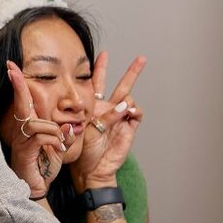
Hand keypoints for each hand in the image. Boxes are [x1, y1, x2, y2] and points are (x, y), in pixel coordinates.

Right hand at [4, 61, 74, 197]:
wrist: (37, 186)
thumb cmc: (45, 165)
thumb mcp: (59, 146)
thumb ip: (65, 135)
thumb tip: (71, 127)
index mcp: (30, 125)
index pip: (23, 100)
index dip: (18, 83)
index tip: (11, 66)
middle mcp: (21, 130)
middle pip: (21, 104)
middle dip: (18, 85)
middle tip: (11, 67)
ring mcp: (21, 140)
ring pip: (37, 123)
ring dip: (53, 131)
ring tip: (61, 143)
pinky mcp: (24, 151)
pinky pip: (41, 137)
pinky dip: (55, 141)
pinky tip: (58, 149)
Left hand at [72, 53, 146, 190]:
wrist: (92, 168)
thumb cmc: (80, 150)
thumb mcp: (80, 127)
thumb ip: (94, 114)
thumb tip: (114, 104)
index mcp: (93, 106)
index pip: (97, 83)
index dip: (100, 68)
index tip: (103, 54)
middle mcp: (108, 109)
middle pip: (122, 85)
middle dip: (132, 72)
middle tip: (142, 58)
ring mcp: (121, 117)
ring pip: (131, 98)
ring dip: (128, 99)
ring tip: (123, 108)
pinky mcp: (130, 127)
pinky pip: (137, 113)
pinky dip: (135, 109)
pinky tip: (129, 112)